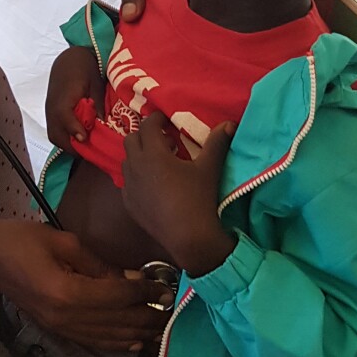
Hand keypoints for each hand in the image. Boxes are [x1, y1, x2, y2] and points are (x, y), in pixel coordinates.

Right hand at [0, 219, 173, 349]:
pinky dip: (116, 343)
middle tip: (171, 309)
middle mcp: (65, 317)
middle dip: (147, 316)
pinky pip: (92, 342)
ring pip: (108, 338)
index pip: (117, 297)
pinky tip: (134, 342)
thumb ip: (99, 264)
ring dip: (137, 334)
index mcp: (67, 292)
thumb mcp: (63, 241)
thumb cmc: (20, 239)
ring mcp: (59, 328)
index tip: (165, 287)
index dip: (144, 293)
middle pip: (117, 323)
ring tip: (161, 328)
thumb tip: (128, 278)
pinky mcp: (55, 330)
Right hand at [45, 47, 104, 147]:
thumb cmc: (84, 68)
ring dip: (67, 144)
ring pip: (53, 135)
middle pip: (56, 134)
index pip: (64, 117)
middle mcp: (52, 107)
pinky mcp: (51, 112)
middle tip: (90, 151)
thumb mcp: (96, 83)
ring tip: (85, 148)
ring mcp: (49, 111)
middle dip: (71, 146)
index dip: (74, 130)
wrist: (69, 58)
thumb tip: (102, 123)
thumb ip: (97, 103)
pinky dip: (65, 138)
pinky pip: (54, 130)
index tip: (85, 139)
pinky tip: (79, 138)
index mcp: (63, 97)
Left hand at [121, 112, 234, 275]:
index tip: (165, 120)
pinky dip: (137, 177)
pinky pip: (128, 183)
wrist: (188, 238)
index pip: (147, 126)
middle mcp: (135, 167)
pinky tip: (153, 185)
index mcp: (153, 154)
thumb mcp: (209, 168)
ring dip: (139, 156)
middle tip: (163, 140)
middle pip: (131, 140)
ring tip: (159, 162)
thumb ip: (217, 142)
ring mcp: (129, 187)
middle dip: (144, 135)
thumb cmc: (198, 199)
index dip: (155, 119)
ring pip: (127, 161)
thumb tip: (229, 123)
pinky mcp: (129, 204)